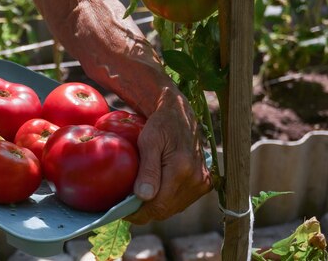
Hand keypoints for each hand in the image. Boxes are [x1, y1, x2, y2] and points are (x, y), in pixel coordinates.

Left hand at [125, 88, 211, 223]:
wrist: (181, 114)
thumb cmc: (161, 125)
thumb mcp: (149, 141)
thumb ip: (148, 169)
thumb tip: (143, 196)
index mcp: (182, 169)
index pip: (158, 206)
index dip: (139, 214)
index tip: (123, 212)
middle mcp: (196, 179)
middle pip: (166, 210)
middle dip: (145, 212)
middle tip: (127, 206)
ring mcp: (202, 182)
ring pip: (174, 209)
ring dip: (156, 207)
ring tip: (139, 199)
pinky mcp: (205, 182)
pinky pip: (182, 201)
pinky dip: (168, 201)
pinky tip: (155, 192)